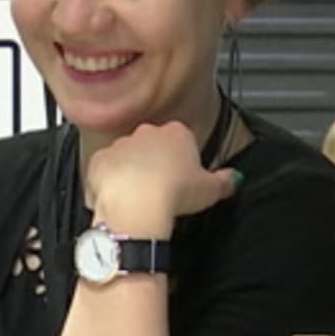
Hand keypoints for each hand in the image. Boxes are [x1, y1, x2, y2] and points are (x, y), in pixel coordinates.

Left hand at [85, 121, 239, 229]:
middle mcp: (147, 132)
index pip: (183, 140)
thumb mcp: (210, 190)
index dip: (184, 161)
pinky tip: (120, 198)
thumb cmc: (174, 193)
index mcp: (177, 133)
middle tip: (163, 189)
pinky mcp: (99, 160)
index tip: (184, 179)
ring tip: (140, 197)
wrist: (136, 203)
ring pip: (128, 156)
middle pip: (154, 145)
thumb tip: (234, 178)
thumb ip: (225, 181)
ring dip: (132, 171)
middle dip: (157, 163)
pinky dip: (111, 181)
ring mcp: (121, 144)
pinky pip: (106, 169)